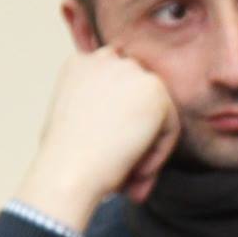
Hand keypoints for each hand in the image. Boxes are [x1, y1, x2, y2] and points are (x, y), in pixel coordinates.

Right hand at [15, 48, 180, 227]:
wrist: (67, 171)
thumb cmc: (66, 158)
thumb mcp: (77, 121)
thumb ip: (104, 108)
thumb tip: (131, 122)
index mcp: (80, 65)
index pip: (121, 86)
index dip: (124, 120)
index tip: (115, 153)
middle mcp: (104, 60)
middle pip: (141, 99)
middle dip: (140, 134)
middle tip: (130, 173)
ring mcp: (129, 71)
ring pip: (158, 114)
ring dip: (148, 146)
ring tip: (132, 176)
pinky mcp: (153, 89)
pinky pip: (171, 126)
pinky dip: (159, 153)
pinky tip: (137, 170)